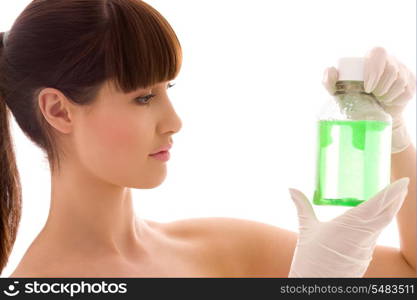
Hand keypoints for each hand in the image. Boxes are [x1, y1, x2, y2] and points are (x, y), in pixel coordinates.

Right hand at [288, 177, 409, 276]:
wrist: (316, 285)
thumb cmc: (310, 257)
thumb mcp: (306, 228)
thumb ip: (301, 206)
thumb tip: (291, 189)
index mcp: (349, 226)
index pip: (377, 206)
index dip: (392, 193)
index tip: (403, 181)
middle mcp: (362, 237)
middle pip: (386, 214)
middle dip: (397, 198)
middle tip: (404, 184)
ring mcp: (366, 248)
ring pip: (382, 225)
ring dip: (390, 210)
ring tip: (394, 196)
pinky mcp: (365, 256)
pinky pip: (376, 235)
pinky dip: (381, 222)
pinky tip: (380, 217)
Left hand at [323, 47, 415, 152]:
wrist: (371, 117)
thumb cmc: (352, 100)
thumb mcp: (337, 92)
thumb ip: (329, 81)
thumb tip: (330, 71)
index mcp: (372, 58)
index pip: (377, 53)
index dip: (373, 69)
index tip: (366, 87)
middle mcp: (390, 61)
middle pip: (391, 68)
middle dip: (380, 86)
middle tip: (371, 95)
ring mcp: (403, 72)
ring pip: (400, 80)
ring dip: (387, 94)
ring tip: (378, 98)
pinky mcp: (411, 85)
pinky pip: (406, 91)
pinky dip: (395, 99)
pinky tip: (387, 101)